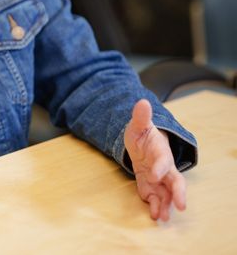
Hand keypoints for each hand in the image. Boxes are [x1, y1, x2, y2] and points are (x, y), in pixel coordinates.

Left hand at [124, 99, 185, 220]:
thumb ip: (141, 116)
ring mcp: (158, 179)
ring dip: (166, 205)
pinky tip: (153, 215)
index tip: (154, 175)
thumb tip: (142, 102)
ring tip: (162, 217)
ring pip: (167, 194)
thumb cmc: (142, 134)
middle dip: (178, 193)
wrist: (141, 144)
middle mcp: (164, 168)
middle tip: (181, 205)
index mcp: (161, 152)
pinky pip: (155, 198)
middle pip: (176, 182)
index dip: (160, 168)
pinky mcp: (150, 187)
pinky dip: (154, 206)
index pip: (164, 161)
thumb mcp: (138, 125)